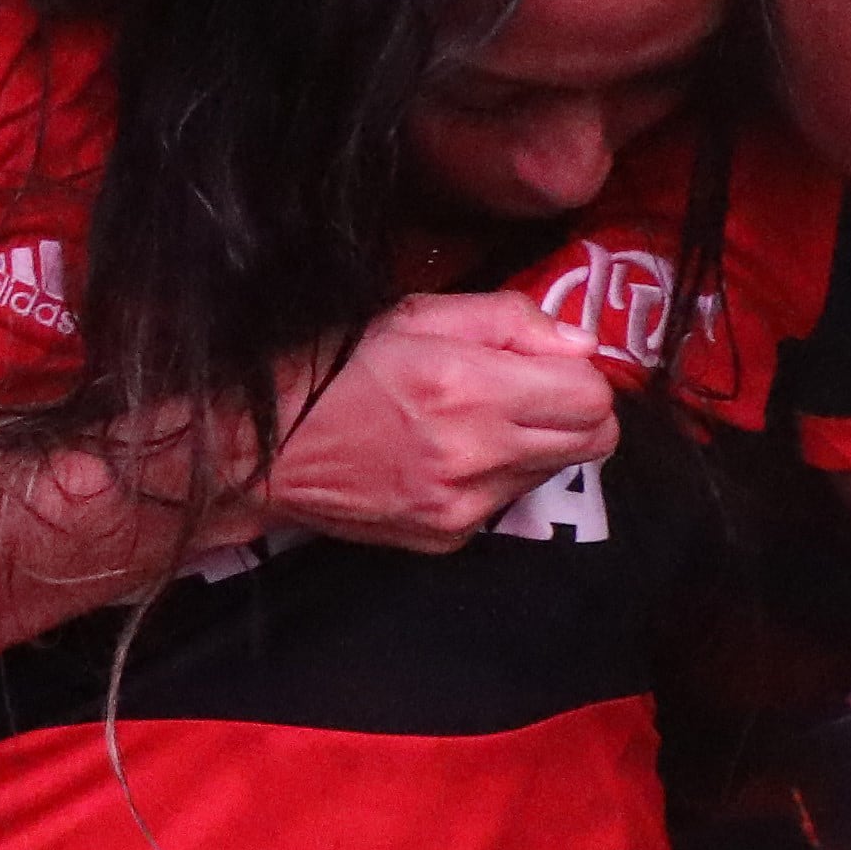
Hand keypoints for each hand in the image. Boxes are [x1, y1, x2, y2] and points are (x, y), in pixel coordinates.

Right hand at [247, 291, 619, 556]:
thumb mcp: (412, 314)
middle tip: (529, 393)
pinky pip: (506, 501)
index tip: (544, 364)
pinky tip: (444, 457)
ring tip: (475, 423)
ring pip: (554, 472)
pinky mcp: (449, 535)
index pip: (591, 395)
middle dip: (575, 411)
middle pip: (593, 440)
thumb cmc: (328, 369)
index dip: (577, 373)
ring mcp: (463, 504)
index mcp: (466, 387)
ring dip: (534, 444)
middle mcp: (473, 453)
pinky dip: (493, 476)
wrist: (258, 451)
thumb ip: (505, 319)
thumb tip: (578, 344)